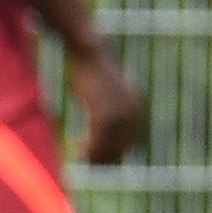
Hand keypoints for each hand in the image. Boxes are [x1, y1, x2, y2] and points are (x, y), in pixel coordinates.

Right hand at [64, 40, 147, 164]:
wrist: (90, 53)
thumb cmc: (91, 69)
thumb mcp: (103, 87)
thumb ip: (107, 103)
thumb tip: (100, 118)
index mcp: (135, 106)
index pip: (130, 138)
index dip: (114, 150)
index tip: (97, 155)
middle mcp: (132, 111)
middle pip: (122, 144)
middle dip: (104, 155)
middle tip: (85, 159)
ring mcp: (119, 112)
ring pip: (110, 144)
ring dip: (95, 154)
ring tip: (79, 156)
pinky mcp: (105, 111)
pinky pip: (99, 138)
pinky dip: (89, 148)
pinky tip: (76, 149)